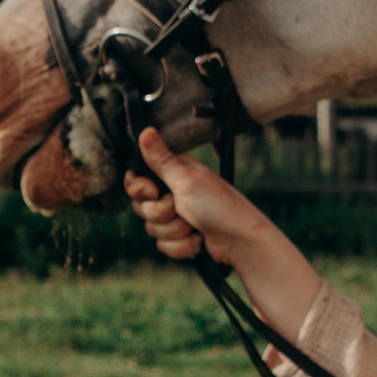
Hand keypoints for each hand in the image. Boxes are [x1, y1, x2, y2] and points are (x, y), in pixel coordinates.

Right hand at [122, 127, 273, 266]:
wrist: (240, 241)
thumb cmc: (217, 205)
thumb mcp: (185, 179)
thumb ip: (160, 159)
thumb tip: (146, 129)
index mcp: (172, 172)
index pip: (136, 180)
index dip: (139, 190)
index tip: (152, 192)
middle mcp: (172, 192)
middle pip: (141, 207)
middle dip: (161, 214)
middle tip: (181, 208)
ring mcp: (176, 216)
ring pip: (152, 229)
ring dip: (175, 231)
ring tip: (195, 226)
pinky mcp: (180, 236)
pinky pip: (163, 245)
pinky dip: (181, 246)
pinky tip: (198, 240)